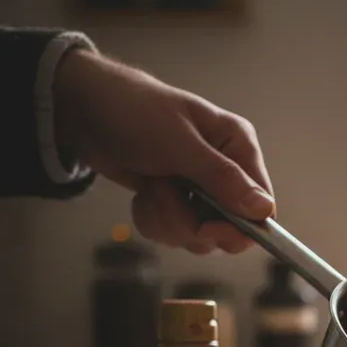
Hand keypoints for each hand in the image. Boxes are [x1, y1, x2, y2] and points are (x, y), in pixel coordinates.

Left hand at [53, 49, 273, 253]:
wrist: (83, 110)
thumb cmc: (133, 111)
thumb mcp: (178, 144)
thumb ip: (222, 178)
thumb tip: (263, 209)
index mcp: (238, 148)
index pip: (261, 205)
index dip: (239, 226)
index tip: (206, 227)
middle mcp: (227, 172)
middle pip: (230, 229)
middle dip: (191, 223)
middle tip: (164, 194)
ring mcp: (203, 191)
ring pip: (200, 236)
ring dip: (168, 219)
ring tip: (151, 186)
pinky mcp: (179, 203)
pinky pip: (177, 234)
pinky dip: (155, 220)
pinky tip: (144, 194)